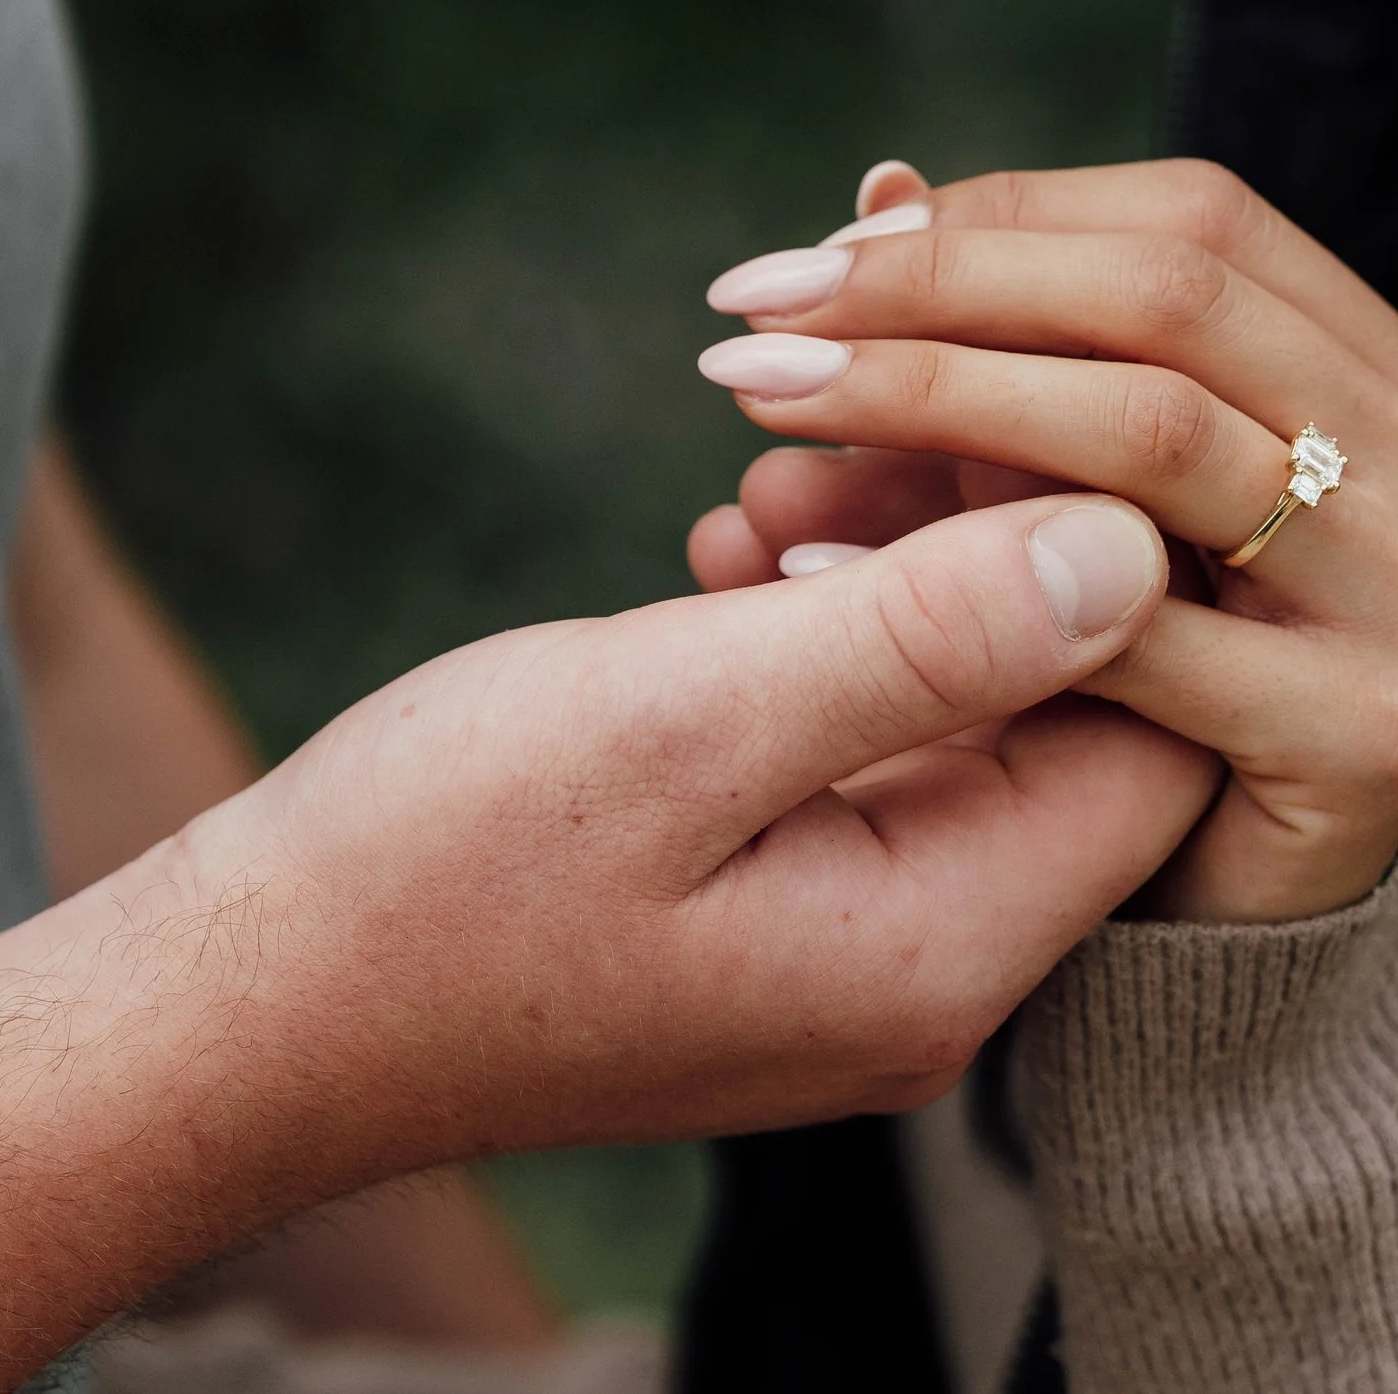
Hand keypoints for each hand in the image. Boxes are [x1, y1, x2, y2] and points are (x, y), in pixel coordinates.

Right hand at [0, 494, 1203, 1392]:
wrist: (240, 1004)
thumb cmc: (432, 872)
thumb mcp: (682, 722)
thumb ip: (923, 637)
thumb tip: (1135, 544)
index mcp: (938, 944)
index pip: (1157, 724)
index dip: (1122, 539)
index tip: (1005, 397)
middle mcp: (928, 961)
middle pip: (1067, 700)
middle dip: (985, 518)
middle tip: (870, 393)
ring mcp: (854, 936)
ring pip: (963, 696)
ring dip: (892, 552)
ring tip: (772, 469)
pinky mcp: (778, 896)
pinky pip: (868, 730)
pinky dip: (822, 615)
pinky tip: (732, 538)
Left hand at [688, 159, 1397, 923]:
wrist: (1217, 940)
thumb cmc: (1127, 677)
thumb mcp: (1069, 482)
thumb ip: (999, 339)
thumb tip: (878, 183)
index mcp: (1390, 370)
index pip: (1193, 220)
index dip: (994, 221)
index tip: (810, 254)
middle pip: (1171, 302)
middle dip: (941, 293)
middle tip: (755, 318)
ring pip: (1152, 433)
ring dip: (932, 400)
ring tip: (766, 410)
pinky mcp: (1369, 740)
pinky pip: (1133, 630)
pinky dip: (954, 590)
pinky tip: (799, 573)